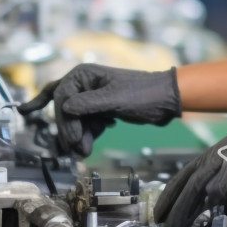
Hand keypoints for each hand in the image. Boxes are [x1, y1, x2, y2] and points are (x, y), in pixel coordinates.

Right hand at [18, 64, 181, 156]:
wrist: (165, 101)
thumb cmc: (142, 95)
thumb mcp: (114, 99)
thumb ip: (88, 103)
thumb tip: (64, 107)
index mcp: (84, 74)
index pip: (61, 97)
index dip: (65, 119)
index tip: (74, 138)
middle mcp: (84, 83)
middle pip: (64, 110)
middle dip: (70, 131)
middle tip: (76, 150)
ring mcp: (91, 96)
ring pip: (73, 119)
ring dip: (78, 136)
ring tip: (85, 152)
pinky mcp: (100, 108)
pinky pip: (84, 123)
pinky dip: (87, 134)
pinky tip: (92, 143)